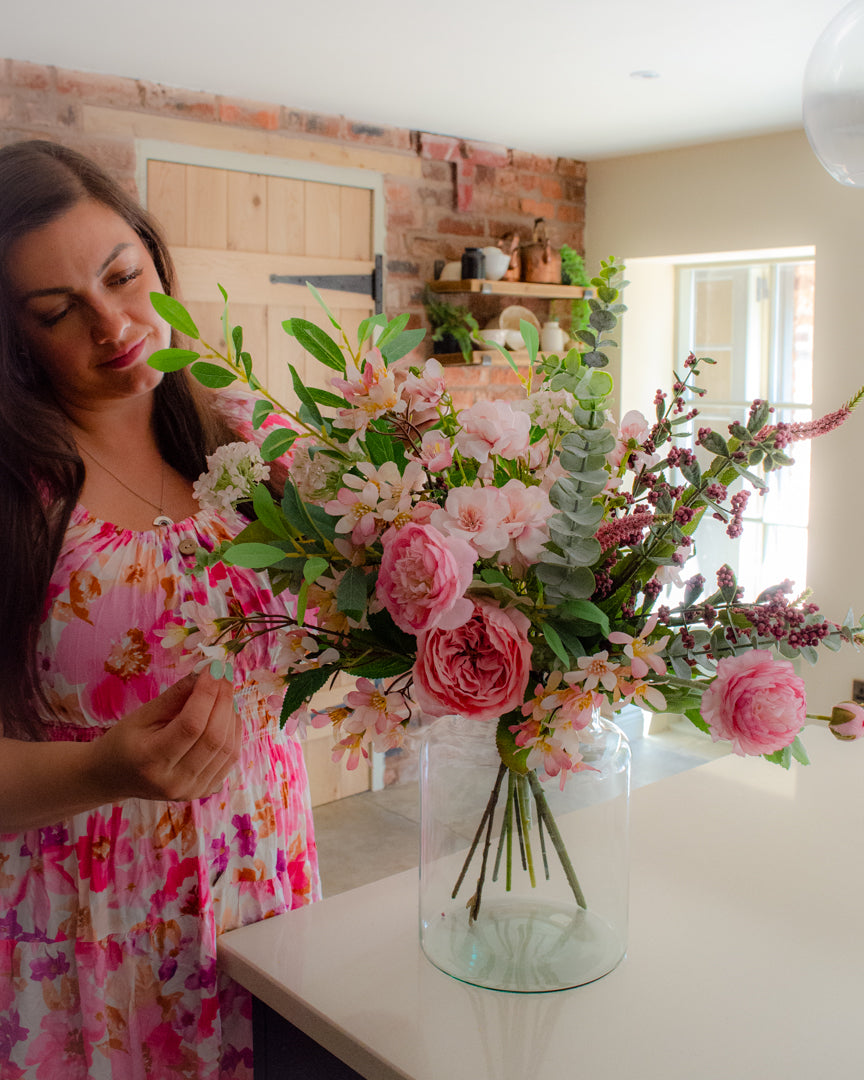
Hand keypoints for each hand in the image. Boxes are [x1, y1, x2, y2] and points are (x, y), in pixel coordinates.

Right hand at [90, 670, 241, 802]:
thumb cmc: (124, 742)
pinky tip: (226, 714)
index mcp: (151, 760)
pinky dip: (234, 732)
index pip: (191, 725)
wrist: (115, 777)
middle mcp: (174, 781)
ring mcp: (192, 790)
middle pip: (213, 737)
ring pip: (227, 748)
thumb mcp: (142, 715)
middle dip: (223, 701)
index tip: (213, 668)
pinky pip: (230, 759)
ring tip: (224, 693)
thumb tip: (205, 672)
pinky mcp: (204, 791)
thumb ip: (175, 695)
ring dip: (231, 715)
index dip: (207, 693)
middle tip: (223, 676)